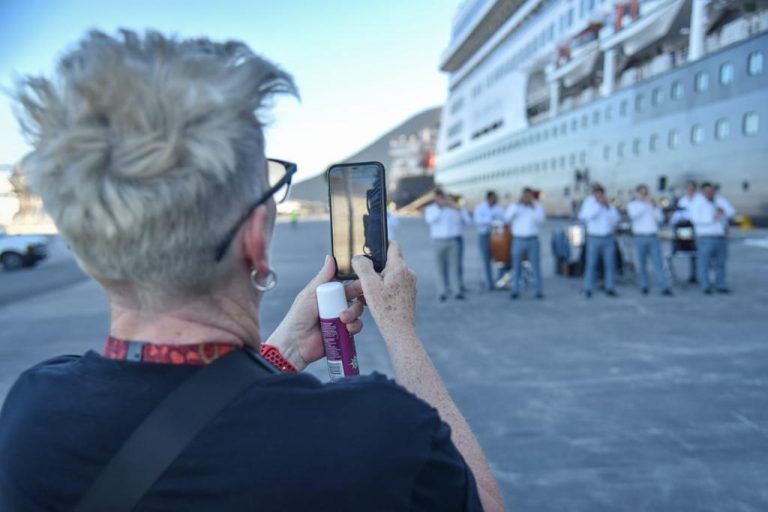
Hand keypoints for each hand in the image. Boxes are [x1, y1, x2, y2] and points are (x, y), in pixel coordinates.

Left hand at [266, 256, 364, 370]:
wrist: (296, 344)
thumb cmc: (298, 317)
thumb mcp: (311, 294)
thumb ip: (323, 277)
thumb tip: (331, 257)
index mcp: (328, 294)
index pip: (347, 285)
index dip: (358, 283)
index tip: (365, 281)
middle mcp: (336, 305)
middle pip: (356, 297)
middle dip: (358, 299)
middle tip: (357, 301)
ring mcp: (341, 320)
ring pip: (358, 312)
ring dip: (354, 314)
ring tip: (343, 320)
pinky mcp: (344, 333)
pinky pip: (356, 326)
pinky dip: (355, 327)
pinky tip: (347, 329)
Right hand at [352, 242, 416, 339]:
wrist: (400, 331)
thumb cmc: (385, 309)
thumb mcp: (369, 285)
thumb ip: (363, 267)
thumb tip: (358, 258)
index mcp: (400, 267)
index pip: (393, 245)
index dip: (381, 245)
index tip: (370, 249)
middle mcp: (408, 273)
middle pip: (388, 263)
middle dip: (375, 270)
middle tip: (363, 281)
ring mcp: (410, 285)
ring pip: (390, 276)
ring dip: (378, 282)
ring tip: (367, 294)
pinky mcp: (409, 295)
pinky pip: (394, 287)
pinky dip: (384, 291)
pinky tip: (375, 302)